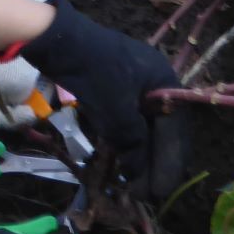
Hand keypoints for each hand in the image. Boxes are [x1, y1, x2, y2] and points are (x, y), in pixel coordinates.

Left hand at [20, 1, 186, 198]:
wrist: (58, 39)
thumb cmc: (94, 73)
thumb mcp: (117, 111)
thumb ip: (133, 142)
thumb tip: (138, 173)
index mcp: (167, 83)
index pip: (175, 133)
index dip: (168, 166)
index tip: (158, 193)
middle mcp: (157, 84)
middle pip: (163, 132)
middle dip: (155, 164)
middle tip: (145, 195)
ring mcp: (135, 86)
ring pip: (145, 128)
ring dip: (140, 156)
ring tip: (132, 184)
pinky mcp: (115, 89)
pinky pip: (128, 121)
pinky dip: (126, 141)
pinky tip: (120, 160)